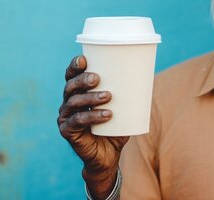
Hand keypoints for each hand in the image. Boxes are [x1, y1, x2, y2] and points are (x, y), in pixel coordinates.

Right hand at [57, 55, 128, 197]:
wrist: (108, 155)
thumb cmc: (115, 127)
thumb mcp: (122, 107)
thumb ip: (129, 93)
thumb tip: (148, 75)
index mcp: (78, 92)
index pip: (72, 75)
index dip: (75, 66)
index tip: (84, 59)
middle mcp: (68, 102)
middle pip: (70, 86)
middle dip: (82, 79)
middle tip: (97, 78)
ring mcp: (65, 117)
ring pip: (74, 102)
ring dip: (91, 98)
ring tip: (108, 96)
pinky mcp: (67, 131)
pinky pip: (78, 121)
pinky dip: (93, 117)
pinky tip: (107, 115)